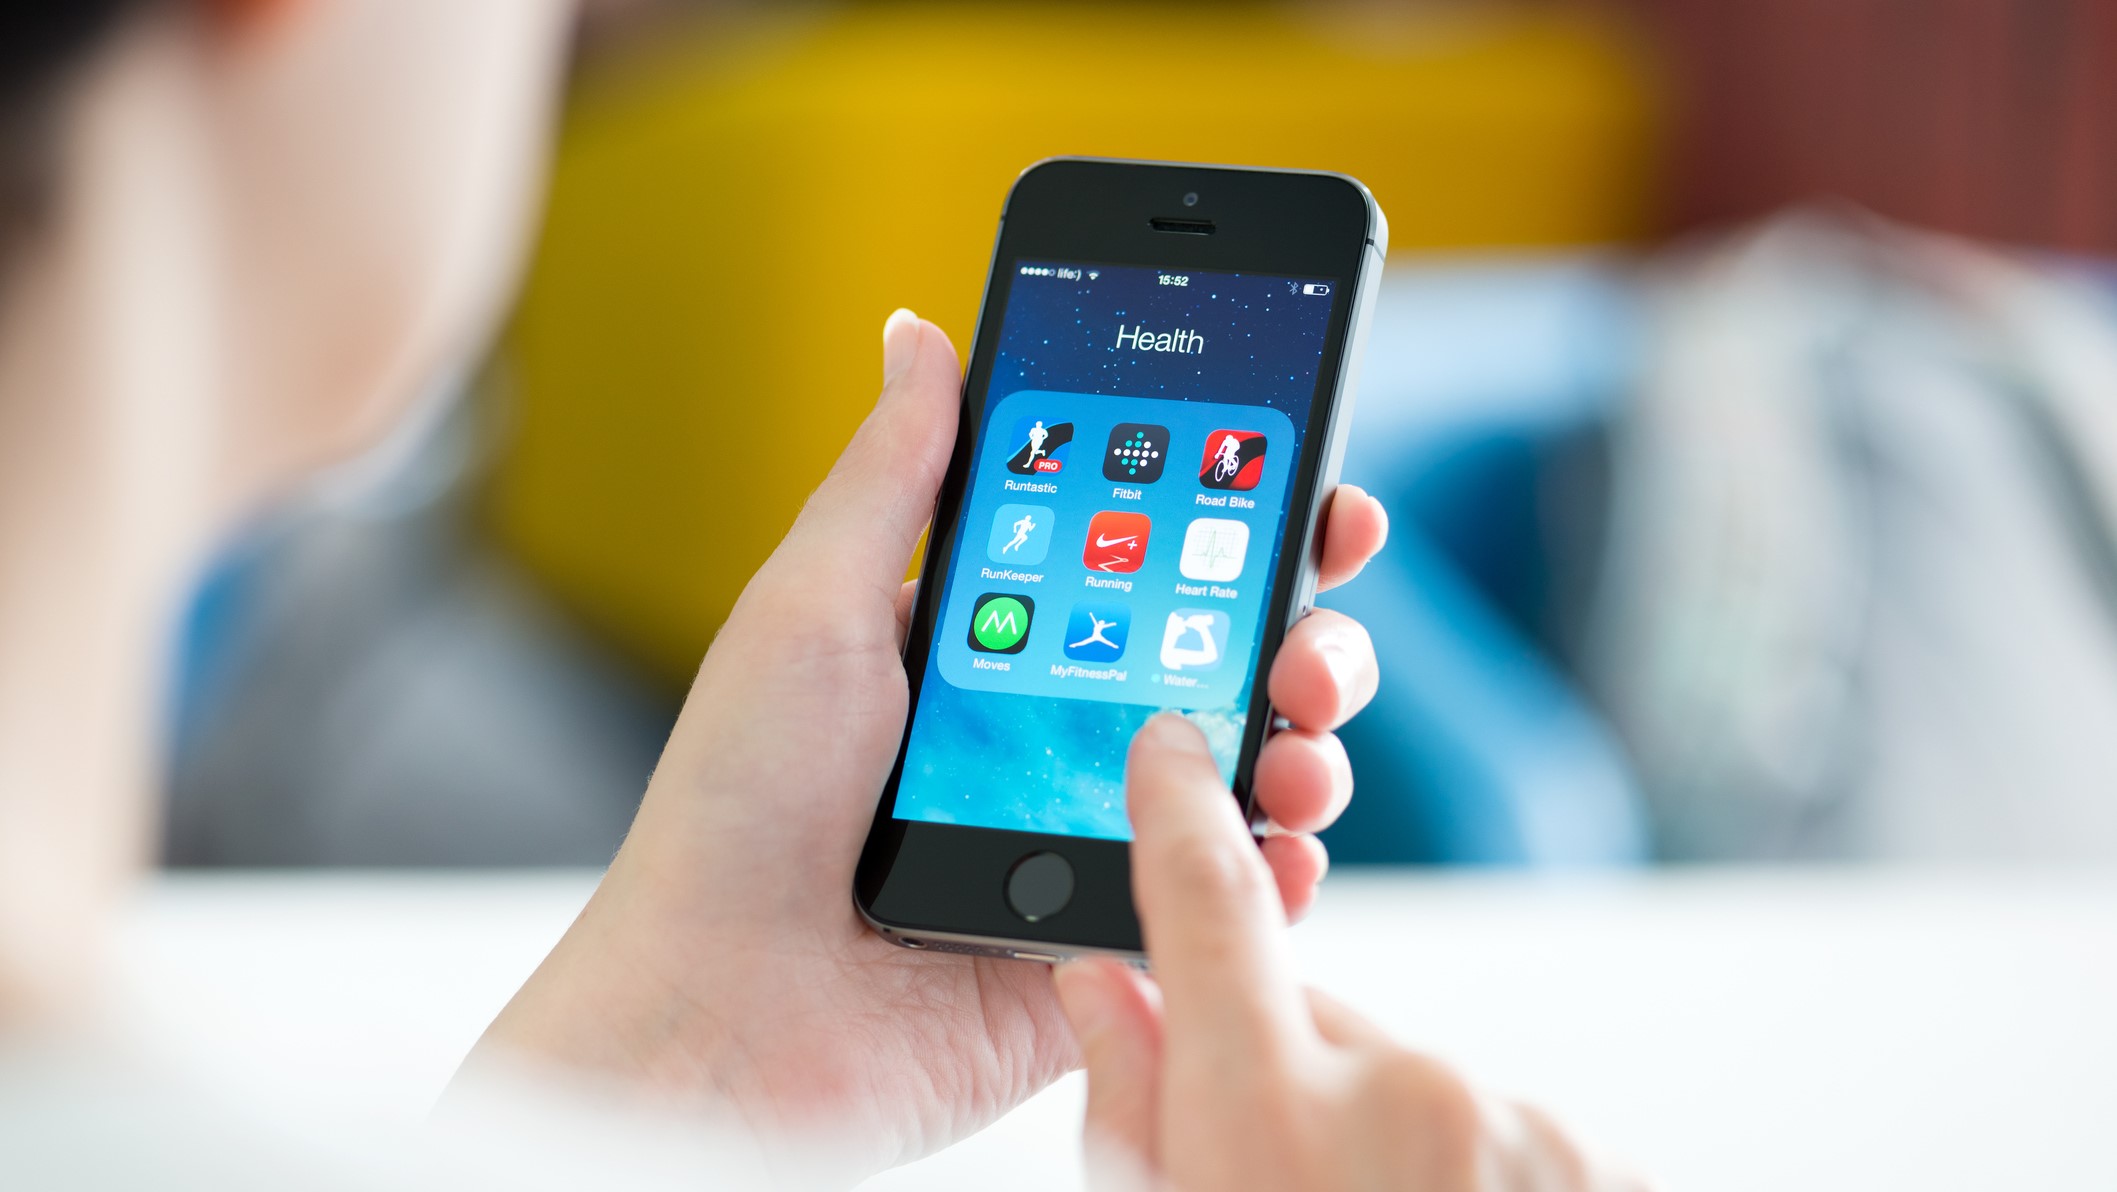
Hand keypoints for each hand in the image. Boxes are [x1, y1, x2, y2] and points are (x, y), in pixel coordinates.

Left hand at [464, 310, 1389, 1173]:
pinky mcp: (1106, 944)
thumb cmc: (738, 802)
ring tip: (1298, 742)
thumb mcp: (810, 604)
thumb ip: (895, 473)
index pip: (1146, 562)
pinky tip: (1283, 846)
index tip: (1310, 485)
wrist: (718, 1009)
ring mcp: (1087, 837)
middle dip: (1301, 630)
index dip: (1238, 520)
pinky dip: (1276, 872)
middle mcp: (1054, 733)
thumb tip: (918, 333)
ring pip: (1244, 773)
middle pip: (1223, 660)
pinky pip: (1223, 901)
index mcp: (992, 643)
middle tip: (1312, 627)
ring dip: (1306, 743)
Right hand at [1054, 716, 1640, 1191]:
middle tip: (1266, 1177)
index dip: (1177, 812)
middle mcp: (1417, 1097)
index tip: (1169, 748)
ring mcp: (1523, 1131)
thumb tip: (1103, 986)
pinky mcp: (1599, 1162)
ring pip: (1414, 1080)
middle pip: (1315, 1016)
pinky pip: (1495, 1128)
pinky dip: (1464, 1172)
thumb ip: (1129, 1107)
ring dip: (1380, 1139)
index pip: (1209, 905)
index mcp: (1275, 1120)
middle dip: (1280, 1071)